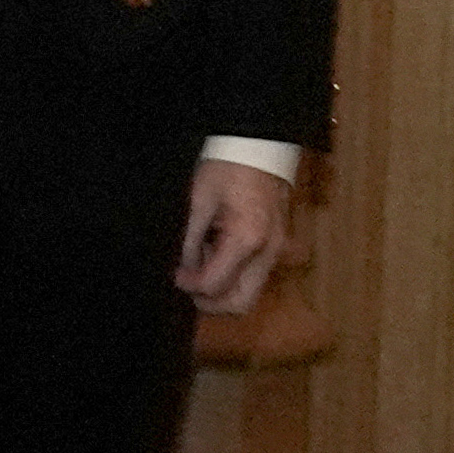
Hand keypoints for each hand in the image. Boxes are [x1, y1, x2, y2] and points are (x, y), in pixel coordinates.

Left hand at [175, 161, 293, 315]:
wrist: (261, 148)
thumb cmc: (228, 167)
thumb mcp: (199, 201)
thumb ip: (189, 241)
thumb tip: (182, 269)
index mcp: (246, 239)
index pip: (215, 286)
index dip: (189, 286)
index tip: (176, 274)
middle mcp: (268, 252)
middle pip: (239, 304)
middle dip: (210, 302)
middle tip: (188, 282)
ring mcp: (277, 252)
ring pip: (249, 295)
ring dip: (222, 289)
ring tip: (202, 261)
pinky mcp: (278, 248)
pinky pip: (254, 277)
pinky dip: (233, 276)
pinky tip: (216, 253)